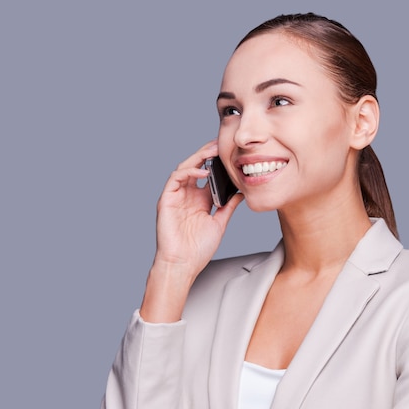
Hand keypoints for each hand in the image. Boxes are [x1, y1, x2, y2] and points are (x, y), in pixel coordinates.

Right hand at [140, 140, 243, 321]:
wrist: (182, 265)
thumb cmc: (197, 250)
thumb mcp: (219, 223)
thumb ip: (228, 206)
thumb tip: (241, 192)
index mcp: (199, 200)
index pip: (208, 174)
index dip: (217, 162)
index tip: (231, 152)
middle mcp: (187, 195)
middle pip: (196, 166)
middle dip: (208, 153)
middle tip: (222, 143)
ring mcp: (176, 196)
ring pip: (185, 168)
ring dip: (199, 157)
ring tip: (213, 151)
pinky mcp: (166, 199)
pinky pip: (176, 178)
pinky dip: (189, 172)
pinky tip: (202, 172)